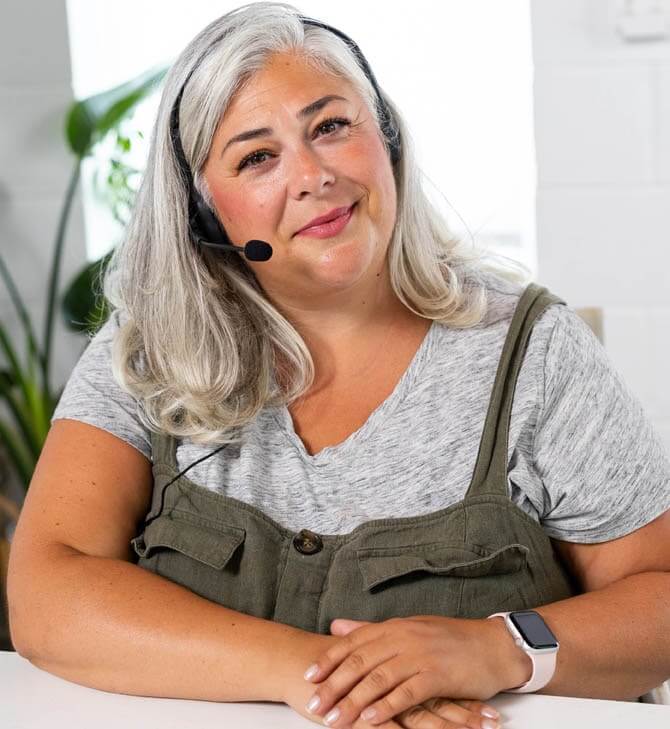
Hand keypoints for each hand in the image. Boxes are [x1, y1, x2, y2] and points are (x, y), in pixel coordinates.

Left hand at [301, 615, 526, 727]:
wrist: (493, 645)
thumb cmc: (450, 640)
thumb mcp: (408, 628)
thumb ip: (371, 630)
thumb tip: (337, 625)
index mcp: (394, 626)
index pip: (354, 642)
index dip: (329, 659)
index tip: (308, 676)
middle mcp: (403, 637)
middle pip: (361, 662)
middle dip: (334, 684)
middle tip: (313, 704)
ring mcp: (419, 655)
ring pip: (378, 679)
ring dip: (353, 701)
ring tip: (334, 719)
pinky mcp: (436, 674)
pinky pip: (405, 693)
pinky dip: (386, 707)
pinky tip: (370, 720)